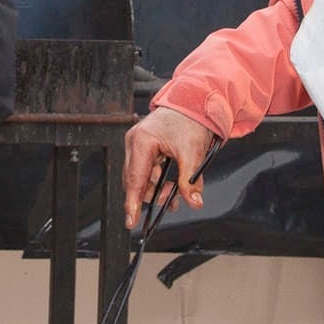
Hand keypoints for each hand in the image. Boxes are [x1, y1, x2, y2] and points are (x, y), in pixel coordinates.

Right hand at [122, 108, 215, 228]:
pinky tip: (171, 184)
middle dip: (153, 195)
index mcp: (142, 141)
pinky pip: (145, 171)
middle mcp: (134, 143)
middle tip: (174, 200)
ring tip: (177, 192)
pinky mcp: (142, 148)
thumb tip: (194, 201)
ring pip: (140, 178)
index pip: (135, 179)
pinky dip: (157, 181)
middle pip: (135, 181)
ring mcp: (136, 145)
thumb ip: (190, 180)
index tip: (130, 221)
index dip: (132, 203)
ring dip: (157, 189)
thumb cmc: (190, 120)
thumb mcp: (193, 153)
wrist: (193, 103)